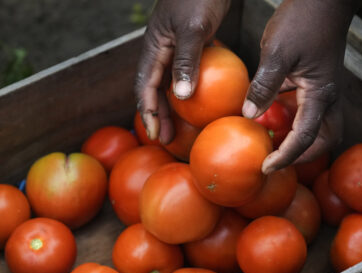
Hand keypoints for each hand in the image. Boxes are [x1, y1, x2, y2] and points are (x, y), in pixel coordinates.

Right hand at [135, 0, 230, 143]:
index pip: (145, 86)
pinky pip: (187, 73)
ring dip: (173, 106)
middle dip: (158, 115)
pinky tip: (201, 101)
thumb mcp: (193, 29)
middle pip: (154, 89)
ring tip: (180, 127)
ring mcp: (176, 49)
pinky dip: (190, 90)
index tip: (154, 134)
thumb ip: (185, 61)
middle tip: (165, 138)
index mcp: (154, 48)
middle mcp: (161, 51)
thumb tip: (181, 97)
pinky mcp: (192, 46)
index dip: (148, 112)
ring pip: (170, 83)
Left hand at [241, 0, 361, 173]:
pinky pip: (311, 111)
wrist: (322, 1)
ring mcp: (326, 90)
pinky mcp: (318, 83)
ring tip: (276, 146)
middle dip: (303, 154)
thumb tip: (250, 115)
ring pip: (322, 127)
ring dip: (303, 141)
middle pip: (326, 139)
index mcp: (321, 94)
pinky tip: (275, 119)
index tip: (266, 167)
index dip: (286, 156)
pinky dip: (296, 122)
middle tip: (277, 160)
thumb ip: (264, 86)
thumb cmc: (302, 21)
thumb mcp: (277, 53)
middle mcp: (328, 97)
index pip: (306, 137)